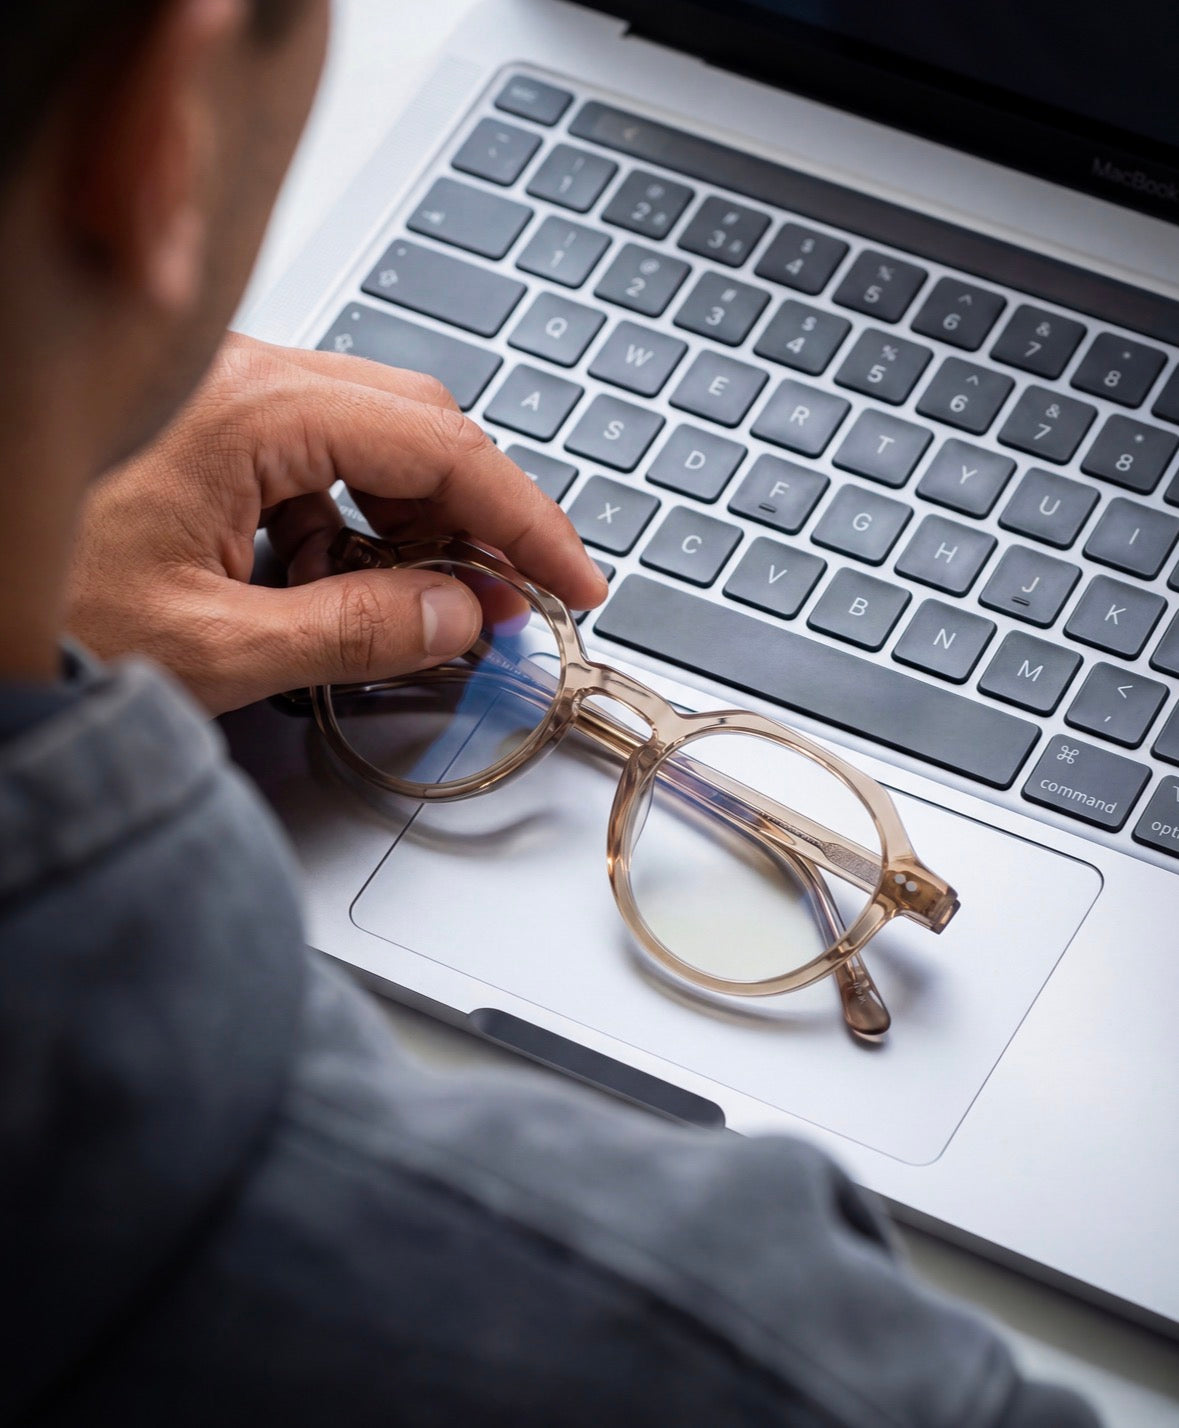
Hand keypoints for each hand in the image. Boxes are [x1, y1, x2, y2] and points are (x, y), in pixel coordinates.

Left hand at [66, 334, 606, 713]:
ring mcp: (224, 397)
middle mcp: (239, 380)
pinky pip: (321, 454)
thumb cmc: (42, 609)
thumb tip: (466, 613)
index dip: (525, 519)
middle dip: (479, 514)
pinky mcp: (212, 427)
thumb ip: (359, 632)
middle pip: (417, 422)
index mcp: (244, 414)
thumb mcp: (215, 648)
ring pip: (374, 435)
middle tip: (513, 599)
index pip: (438, 445)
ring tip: (433, 604)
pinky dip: (360, 518)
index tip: (573, 580)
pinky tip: (348, 581)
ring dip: (420, 518)